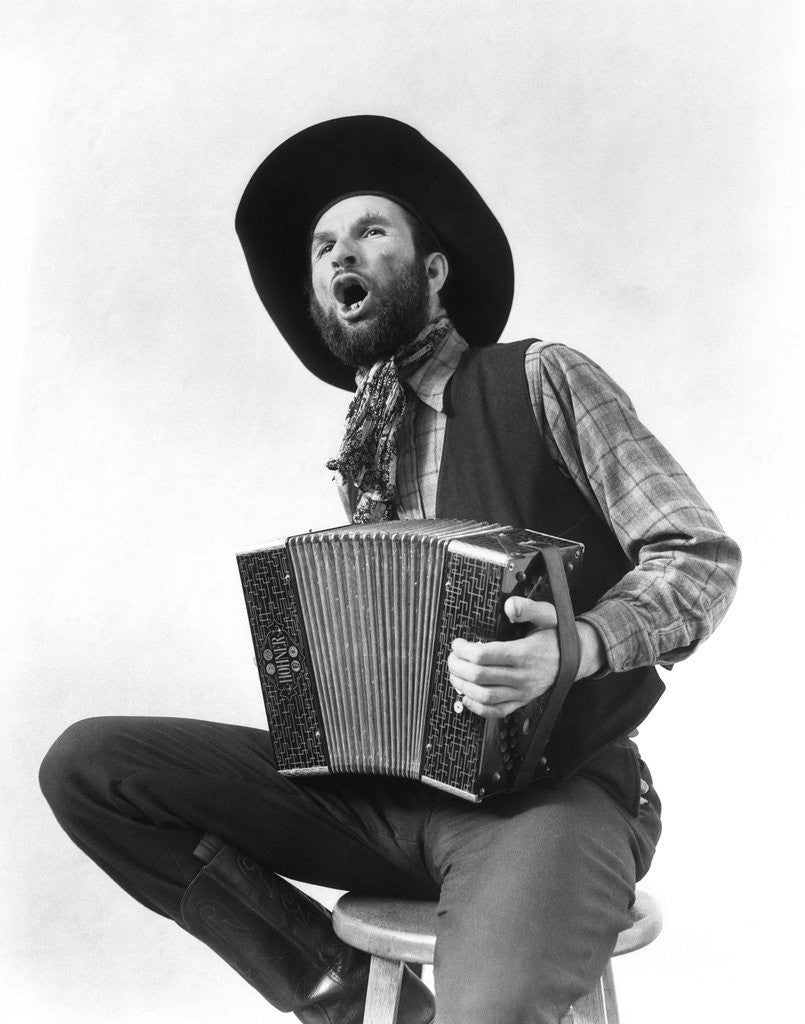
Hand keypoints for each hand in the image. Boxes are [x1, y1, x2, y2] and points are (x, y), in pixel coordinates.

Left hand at [447, 597, 604, 718]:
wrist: (577, 657)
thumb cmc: (557, 634)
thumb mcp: (546, 614)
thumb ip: (527, 608)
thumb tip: (509, 607)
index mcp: (525, 653)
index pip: (485, 655)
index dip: (464, 650)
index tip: (457, 643)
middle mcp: (522, 676)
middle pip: (480, 676)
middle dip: (458, 667)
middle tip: (451, 658)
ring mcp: (522, 692)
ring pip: (485, 696)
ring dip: (463, 687)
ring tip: (454, 675)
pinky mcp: (522, 701)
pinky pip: (497, 711)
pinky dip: (478, 707)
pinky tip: (466, 696)